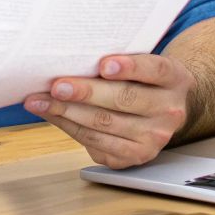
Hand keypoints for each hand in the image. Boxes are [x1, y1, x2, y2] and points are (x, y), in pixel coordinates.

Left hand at [23, 53, 192, 168]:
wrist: (165, 110)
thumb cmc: (144, 80)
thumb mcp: (144, 64)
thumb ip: (119, 62)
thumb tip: (71, 58)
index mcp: (175, 79)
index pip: (154, 70)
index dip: (130, 67)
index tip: (103, 64)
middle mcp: (170, 111)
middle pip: (124, 100)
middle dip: (85, 93)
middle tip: (56, 86)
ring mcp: (154, 138)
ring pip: (105, 124)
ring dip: (67, 112)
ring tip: (39, 101)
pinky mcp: (136, 156)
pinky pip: (97, 143)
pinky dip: (69, 127)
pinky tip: (51, 115)